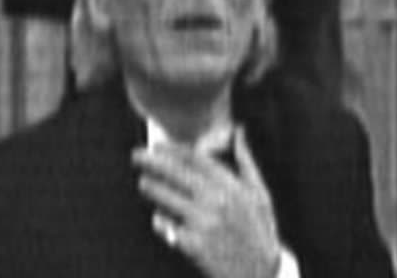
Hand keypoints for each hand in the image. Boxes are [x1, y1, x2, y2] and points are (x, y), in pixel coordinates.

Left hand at [134, 132, 283, 277]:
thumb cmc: (259, 231)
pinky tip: (158, 217)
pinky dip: (161, 220)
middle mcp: (215, 201)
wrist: (260, 273)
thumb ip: (246, 161)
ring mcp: (202, 223)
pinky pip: (167, 226)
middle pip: (175, 173)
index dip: (174, 150)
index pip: (196, 159)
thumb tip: (239, 133)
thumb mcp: (259, 194)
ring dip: (151, 188)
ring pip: (166, 198)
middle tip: (137, 156)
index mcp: (231, 186)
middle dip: (152, 162)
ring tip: (143, 183)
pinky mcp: (192, 244)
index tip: (159, 145)